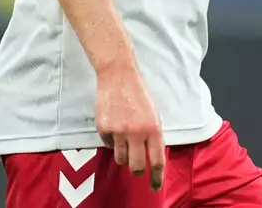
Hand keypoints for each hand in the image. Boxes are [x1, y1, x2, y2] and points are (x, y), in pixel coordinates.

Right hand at [95, 63, 165, 190]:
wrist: (118, 75)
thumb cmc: (138, 94)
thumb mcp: (154, 115)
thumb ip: (153, 136)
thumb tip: (152, 157)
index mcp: (153, 129)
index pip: (157, 161)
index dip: (157, 178)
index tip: (155, 186)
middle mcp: (136, 132)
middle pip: (136, 167)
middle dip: (137, 170)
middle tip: (136, 167)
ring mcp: (118, 131)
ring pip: (120, 159)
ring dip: (123, 155)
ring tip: (124, 139)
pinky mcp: (104, 128)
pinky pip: (107, 145)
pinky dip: (111, 140)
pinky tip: (114, 125)